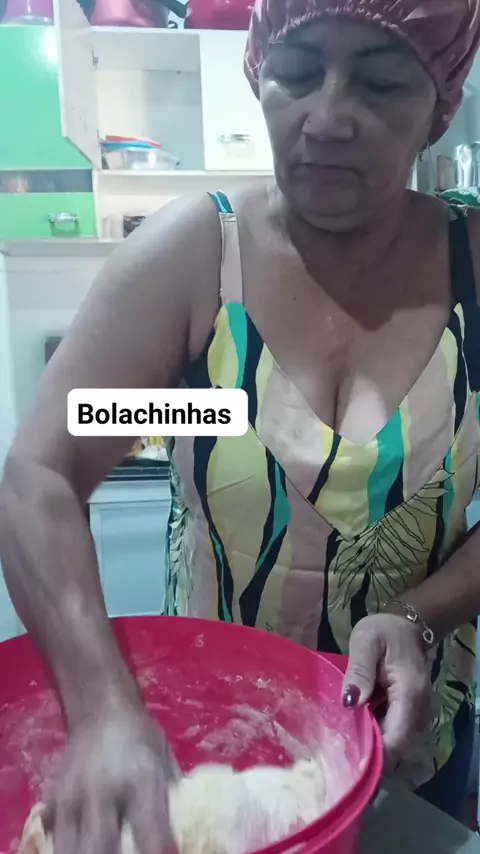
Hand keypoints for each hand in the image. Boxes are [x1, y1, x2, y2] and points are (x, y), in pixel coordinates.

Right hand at [44, 699, 178, 853]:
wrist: (101, 706)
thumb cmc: (139, 734)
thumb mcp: (164, 760)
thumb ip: (170, 798)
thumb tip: (182, 830)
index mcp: (140, 779)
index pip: (149, 830)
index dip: (157, 851)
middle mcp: (103, 790)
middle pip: (100, 846)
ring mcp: (73, 795)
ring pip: (68, 847)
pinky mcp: (54, 796)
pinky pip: (51, 833)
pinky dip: (62, 845)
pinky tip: (76, 844)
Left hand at [342, 614, 431, 762]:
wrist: (406, 626)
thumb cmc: (384, 631)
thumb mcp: (365, 641)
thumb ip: (359, 670)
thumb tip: (351, 703)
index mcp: (409, 693)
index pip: (396, 738)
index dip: (374, 753)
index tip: (347, 755)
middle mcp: (419, 709)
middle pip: (396, 746)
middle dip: (369, 752)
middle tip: (337, 749)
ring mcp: (417, 713)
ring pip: (395, 742)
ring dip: (371, 744)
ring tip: (342, 740)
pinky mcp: (410, 713)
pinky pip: (393, 732)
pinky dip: (375, 733)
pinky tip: (355, 727)